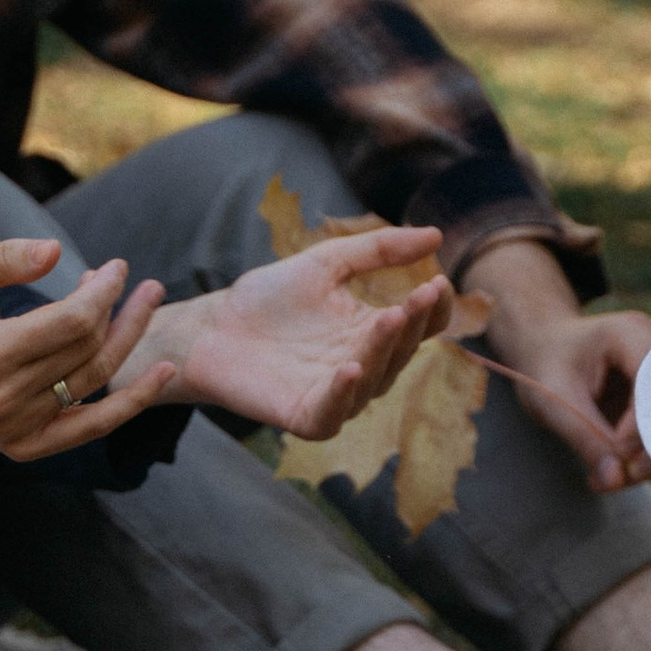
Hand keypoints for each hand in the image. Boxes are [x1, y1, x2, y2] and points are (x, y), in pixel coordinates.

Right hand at [0, 235, 175, 455]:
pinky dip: (132, 402)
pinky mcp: (26, 448)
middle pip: (87, 350)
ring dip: (128, 340)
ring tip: (145, 303)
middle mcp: (2, 399)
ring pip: (94, 380)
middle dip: (121, 310)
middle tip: (139, 280)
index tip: (116, 267)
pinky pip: (92, 426)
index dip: (103, 292)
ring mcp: (16, 429)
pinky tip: (164, 372)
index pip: (70, 322)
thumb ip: (4, 256)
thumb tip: (56, 250)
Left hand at [156, 225, 453, 439]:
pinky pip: (333, 413)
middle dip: (415, 323)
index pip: (420, 326)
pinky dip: (343, 394)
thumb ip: (378, 250)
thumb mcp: (327, 262)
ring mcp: (336, 394)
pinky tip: (351, 367)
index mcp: (372, 332)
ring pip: (373, 380)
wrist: (212, 327)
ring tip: (392, 316)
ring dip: (384, 349)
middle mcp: (363, 366)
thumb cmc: (269, 298)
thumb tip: (438, 235)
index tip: (436, 281)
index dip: (432, 308)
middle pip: (402, 352)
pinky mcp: (305, 416)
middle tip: (422, 294)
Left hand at [468, 239, 650, 495]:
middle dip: (648, 451)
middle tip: (614, 479)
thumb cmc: (545, 365)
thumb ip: (585, 438)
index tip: (615, 457)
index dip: (641, 428)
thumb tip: (616, 479)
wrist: (545, 349)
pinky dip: (643, 455)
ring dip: (645, 459)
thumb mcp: (553, 401)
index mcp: (632, 332)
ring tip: (604, 477)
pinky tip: (611, 467)